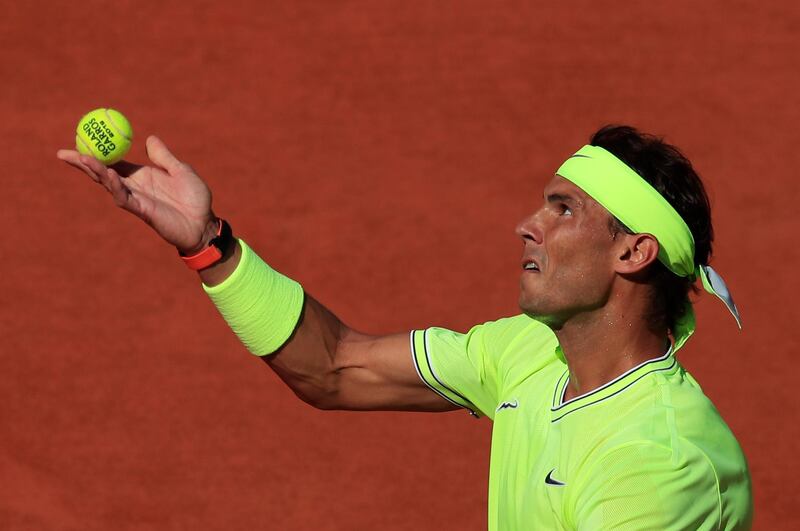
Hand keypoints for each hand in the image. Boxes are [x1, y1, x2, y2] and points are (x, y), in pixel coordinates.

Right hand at [58, 136, 217, 253]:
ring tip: (81, 158)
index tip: (80, 140)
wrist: (205, 224)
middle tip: (63, 153)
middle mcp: (134, 186)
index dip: (97, 153)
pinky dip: (116, 186)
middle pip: (102, 172)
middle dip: (83, 163)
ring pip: (108, 184)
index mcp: (141, 175)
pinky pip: (124, 197)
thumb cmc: (195, 199)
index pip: (113, 162)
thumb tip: (149, 138)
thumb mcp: (181, 170)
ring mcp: (136, 199)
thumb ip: (164, 156)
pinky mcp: (142, 210)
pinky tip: (109, 174)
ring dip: (95, 171)